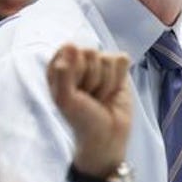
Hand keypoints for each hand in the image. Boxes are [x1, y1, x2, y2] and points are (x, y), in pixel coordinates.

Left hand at [46, 44, 130, 178]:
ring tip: (100, 97)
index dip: (74, 70)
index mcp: (60, 67)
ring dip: (105, 83)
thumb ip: (64, 72)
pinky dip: (118, 78)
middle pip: (90, 52)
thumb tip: (71, 44)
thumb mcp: (64, 99)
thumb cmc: (81, 120)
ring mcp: (100, 66)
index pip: (68, 51)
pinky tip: (112, 92)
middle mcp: (80, 63)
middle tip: (88, 97)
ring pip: (107, 59)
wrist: (106, 136)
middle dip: (92, 78)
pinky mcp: (119, 70)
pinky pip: (122, 60)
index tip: (73, 89)